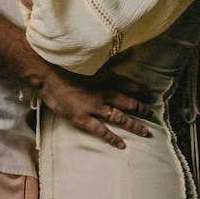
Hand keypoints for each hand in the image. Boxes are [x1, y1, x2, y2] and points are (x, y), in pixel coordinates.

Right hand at [37, 66, 154, 148]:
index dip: (142, 91)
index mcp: (108, 77)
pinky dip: (113, 138)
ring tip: (145, 132)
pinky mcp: (83, 118)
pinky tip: (122, 145)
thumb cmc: (66, 64)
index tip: (149, 95)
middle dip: (143, 110)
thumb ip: (106, 59)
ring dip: (135, 125)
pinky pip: (102, 131)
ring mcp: (95, 107)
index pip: (131, 85)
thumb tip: (124, 52)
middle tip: (152, 115)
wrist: (47, 73)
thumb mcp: (90, 60)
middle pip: (130, 103)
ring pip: (121, 118)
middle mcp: (105, 92)